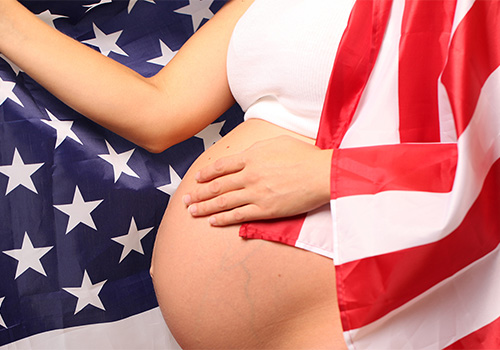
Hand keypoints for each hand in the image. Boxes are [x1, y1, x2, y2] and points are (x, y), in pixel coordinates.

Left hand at [183, 135, 332, 225]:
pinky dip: (223, 219)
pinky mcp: (265, 209)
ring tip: (192, 212)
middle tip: (186, 199)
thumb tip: (248, 153)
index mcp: (252, 157)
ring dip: (205, 207)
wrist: (321, 173)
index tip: (197, 178)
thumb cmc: (305, 156)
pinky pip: (238, 215)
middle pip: (217, 185)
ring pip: (223, 201)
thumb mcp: (278, 142)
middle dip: (199, 193)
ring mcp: (255, 193)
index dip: (207, 173)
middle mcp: (249, 174)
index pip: (222, 166)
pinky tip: (212, 222)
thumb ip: (259, 148)